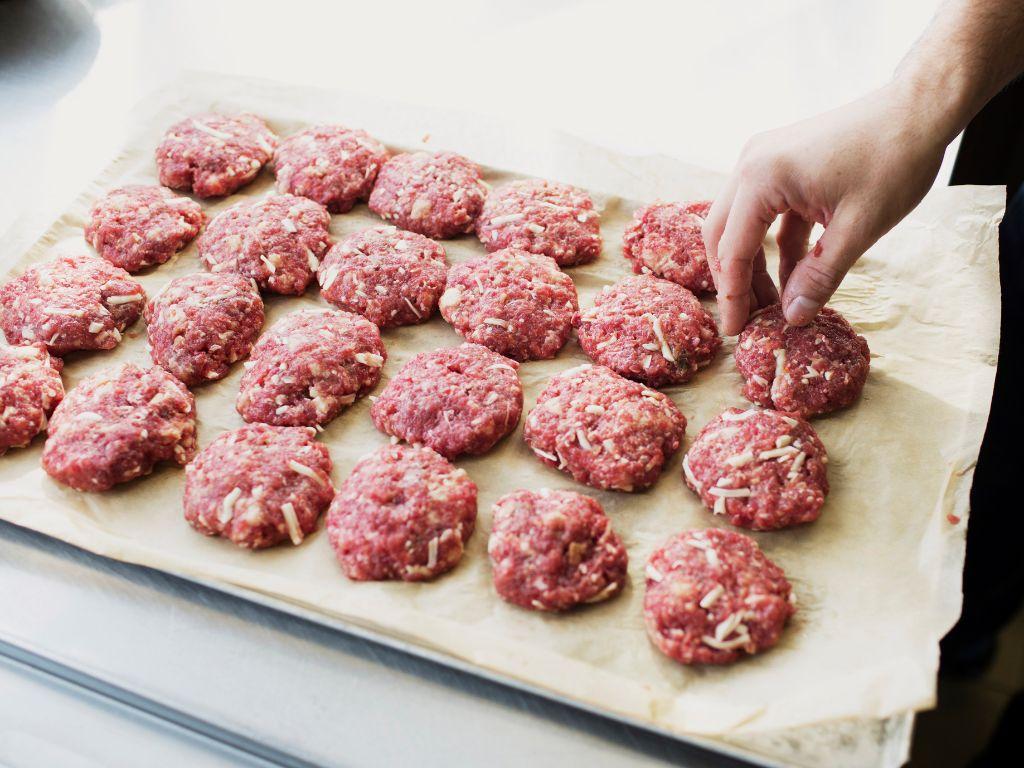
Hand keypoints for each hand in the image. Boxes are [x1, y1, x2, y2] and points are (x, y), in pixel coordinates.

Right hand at [702, 82, 948, 334]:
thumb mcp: (858, 228)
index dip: (733, 295)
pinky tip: (792, 277)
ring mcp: (764, 161)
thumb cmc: (894, 159)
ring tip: (772, 303)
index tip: (735, 331)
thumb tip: (792, 318)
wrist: (920, 107)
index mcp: (762, 177)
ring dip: (753, 264)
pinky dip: (774, 246)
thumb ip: (820, 276)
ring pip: (741, 224)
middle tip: (747, 320)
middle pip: (723, 234)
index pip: (733, 249)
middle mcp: (752, 164)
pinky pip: (766, 213)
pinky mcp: (782, 164)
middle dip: (733, 280)